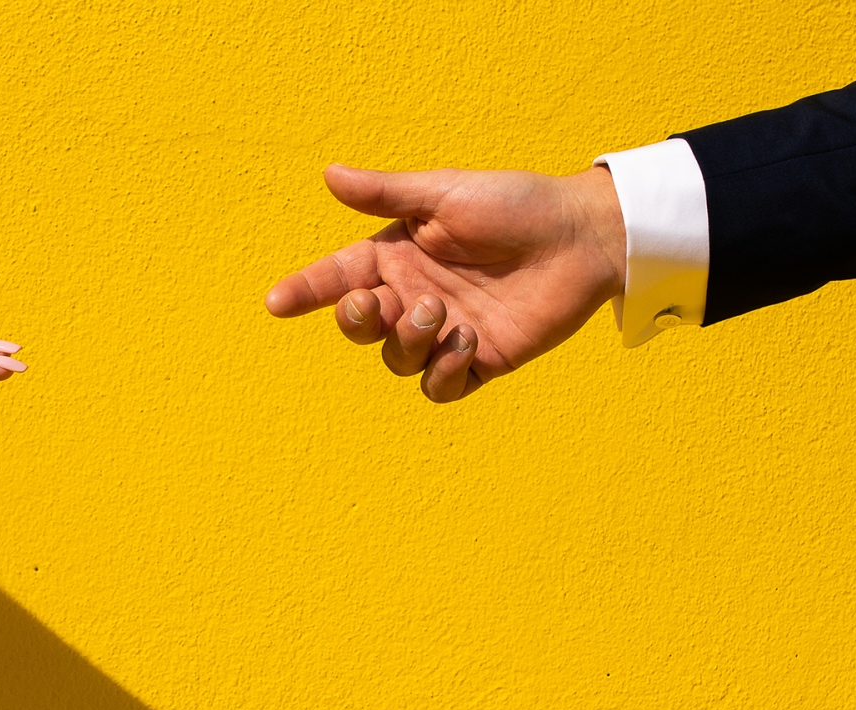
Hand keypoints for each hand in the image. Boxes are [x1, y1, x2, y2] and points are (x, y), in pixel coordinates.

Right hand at [265, 164, 625, 401]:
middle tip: (384, 304)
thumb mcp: (445, 193)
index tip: (276, 302)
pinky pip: (439, 387)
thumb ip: (385, 195)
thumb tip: (328, 175)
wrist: (580, 238)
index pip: (338, 279)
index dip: (306, 291)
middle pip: (360, 328)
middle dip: (359, 321)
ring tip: (442, 314)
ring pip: (396, 360)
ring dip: (409, 341)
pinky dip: (444, 371)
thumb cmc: (515, 205)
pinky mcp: (479, 362)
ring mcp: (444, 333)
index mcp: (398, 257)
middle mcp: (414, 297)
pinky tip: (469, 340)